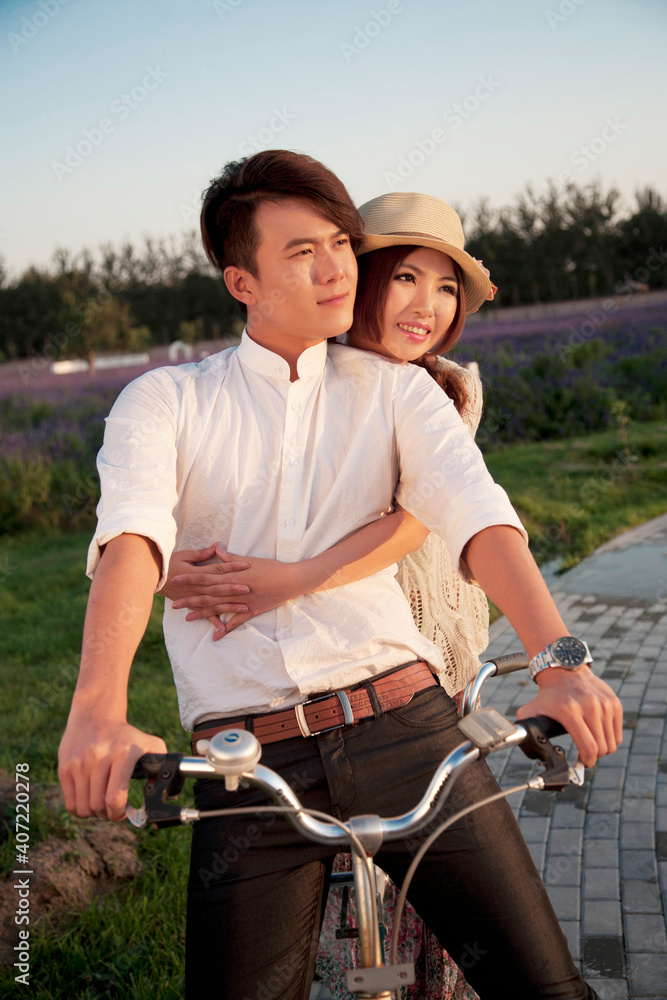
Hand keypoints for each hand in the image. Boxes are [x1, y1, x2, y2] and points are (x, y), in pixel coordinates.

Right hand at [58, 713, 166, 821]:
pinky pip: (70, 803)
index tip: (123, 813)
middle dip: (107, 814)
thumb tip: (162, 789)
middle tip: (112, 809)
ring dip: (93, 813)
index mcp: (123, 753)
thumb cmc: (126, 737)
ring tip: (101, 804)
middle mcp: (99, 757)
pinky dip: (80, 809)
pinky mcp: (65, 767)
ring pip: (83, 808)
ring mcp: (79, 762)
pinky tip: (89, 800)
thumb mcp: (149, 744)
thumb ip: (161, 764)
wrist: (95, 716)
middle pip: (98, 806)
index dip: (118, 813)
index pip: (115, 797)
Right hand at [162, 543, 251, 638]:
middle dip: (234, 588)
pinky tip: (223, 629)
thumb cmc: (168, 563)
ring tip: (245, 608)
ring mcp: (194, 598)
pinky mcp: (191, 605)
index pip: (218, 569)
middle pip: (218, 587)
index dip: (232, 566)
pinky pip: (204, 615)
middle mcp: (197, 587)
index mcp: (197, 573)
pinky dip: (213, 622)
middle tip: (249, 588)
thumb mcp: (184, 555)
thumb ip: (201, 553)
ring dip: (229, 606)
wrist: (150, 577)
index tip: (246, 565)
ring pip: (214, 603)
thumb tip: (217, 545)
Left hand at [172, 546, 305, 638]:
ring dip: (202, 614)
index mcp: (233, 576)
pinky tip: (215, 637)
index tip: (176, 580)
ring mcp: (242, 603)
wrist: (290, 580)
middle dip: (190, 599)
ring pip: (218, 609)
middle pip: (208, 595)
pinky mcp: (251, 611)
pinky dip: (225, 629)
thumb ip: (231, 557)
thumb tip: (216, 549)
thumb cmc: (271, 567)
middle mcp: (235, 590)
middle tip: (173, 603)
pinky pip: (235, 623)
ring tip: (187, 619)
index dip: (190, 579)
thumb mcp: (250, 560)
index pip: (207, 577)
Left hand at [516, 666, 622, 767]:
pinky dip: (610, 739)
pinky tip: (598, 735)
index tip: (583, 763)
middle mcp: (590, 706)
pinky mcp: (614, 703)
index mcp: (570, 711)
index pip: (589, 747)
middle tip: (586, 755)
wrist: (565, 671)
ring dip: (602, 749)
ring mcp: (604, 704)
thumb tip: (525, 747)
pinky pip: (617, 733)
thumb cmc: (548, 695)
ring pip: (611, 743)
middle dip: (594, 757)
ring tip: (591, 744)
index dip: (587, 761)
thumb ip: (525, 729)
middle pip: (602, 748)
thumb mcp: (531, 709)